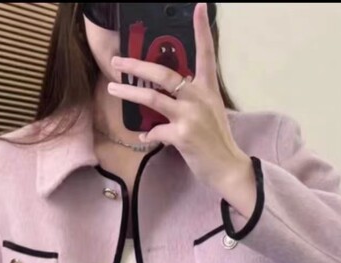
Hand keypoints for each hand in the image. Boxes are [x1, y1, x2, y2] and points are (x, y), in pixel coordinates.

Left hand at [107, 3, 251, 190]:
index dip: (201, 30)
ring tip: (113, 89)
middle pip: (164, 74)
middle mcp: (199, 98)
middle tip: (118, 62)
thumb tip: (165, 99)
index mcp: (208, 89)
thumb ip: (190, 101)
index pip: (206, 54)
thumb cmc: (217, 142)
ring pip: (152, 98)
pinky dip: (148, 135)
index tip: (198, 7)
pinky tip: (144, 138)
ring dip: (129, 93)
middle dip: (137, 66)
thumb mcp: (209, 114)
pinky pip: (156, 131)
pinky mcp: (182, 135)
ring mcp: (190, 116)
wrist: (227, 167)